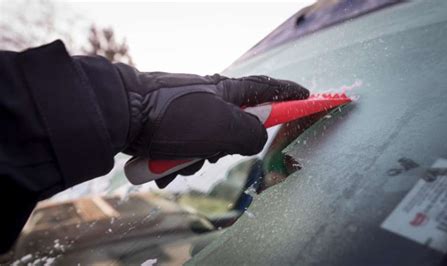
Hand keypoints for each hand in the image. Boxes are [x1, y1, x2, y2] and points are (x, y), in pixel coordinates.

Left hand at [115, 67, 308, 186]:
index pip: (268, 89)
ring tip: (178, 160)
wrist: (122, 114)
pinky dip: (177, 159)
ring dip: (196, 158)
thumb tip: (255, 139)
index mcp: (228, 91)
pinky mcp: (168, 123)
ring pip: (208, 142)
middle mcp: (210, 97)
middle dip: (226, 147)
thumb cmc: (176, 118)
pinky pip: (184, 147)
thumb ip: (251, 135)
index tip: (306, 95)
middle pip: (237, 125)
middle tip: (212, 152)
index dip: (289, 93)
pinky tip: (163, 165)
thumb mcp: (223, 128)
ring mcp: (188, 110)